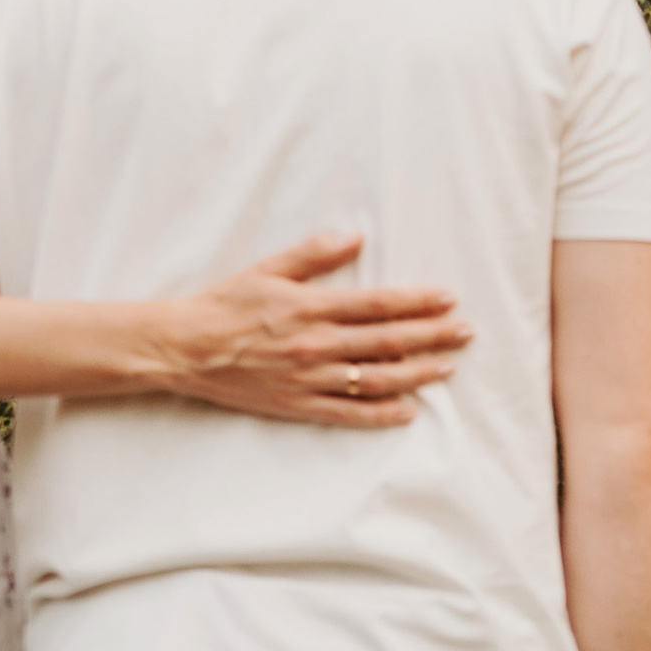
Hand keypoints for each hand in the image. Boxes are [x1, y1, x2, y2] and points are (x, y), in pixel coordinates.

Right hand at [173, 233, 469, 425]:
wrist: (185, 349)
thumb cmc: (225, 304)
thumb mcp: (267, 269)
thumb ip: (313, 254)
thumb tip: (355, 236)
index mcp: (311, 308)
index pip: (378, 305)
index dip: (417, 302)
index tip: (447, 299)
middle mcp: (317, 346)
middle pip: (388, 342)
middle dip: (432, 336)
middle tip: (465, 333)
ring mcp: (310, 380)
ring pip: (377, 379)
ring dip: (417, 373)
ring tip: (448, 367)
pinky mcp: (298, 405)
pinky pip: (349, 414)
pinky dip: (381, 414)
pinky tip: (408, 411)